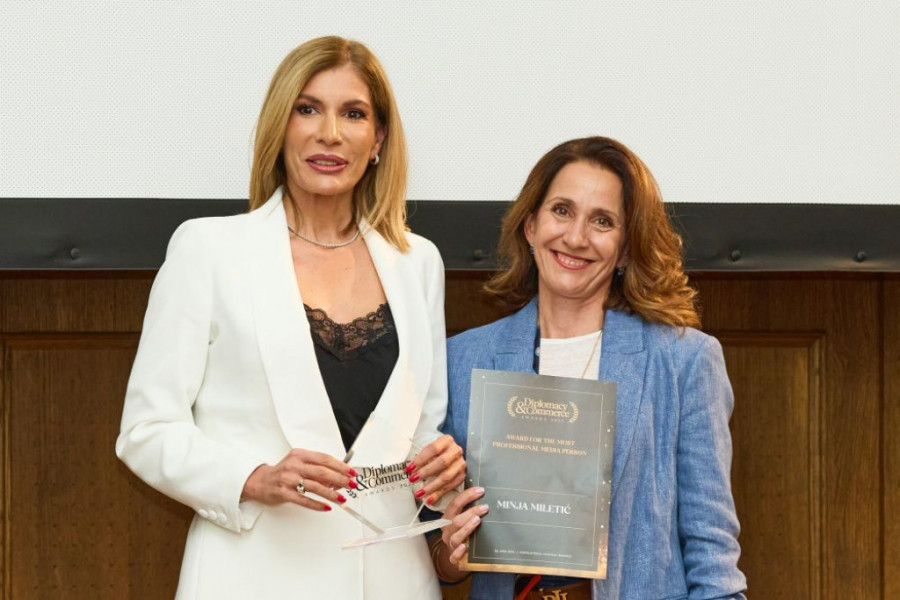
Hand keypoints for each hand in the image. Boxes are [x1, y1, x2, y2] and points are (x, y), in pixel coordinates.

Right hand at [241, 449, 356, 511]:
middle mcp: (294, 465)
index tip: (351, 472)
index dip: (340, 466)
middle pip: (322, 472)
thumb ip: (316, 468)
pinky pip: (303, 499)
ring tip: (342, 498)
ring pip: (315, 486)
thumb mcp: (299, 463)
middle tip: (351, 485)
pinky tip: (327, 507)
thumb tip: (338, 477)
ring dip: (331, 493)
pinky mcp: (284, 493)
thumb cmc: (283, 472)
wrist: (260, 481)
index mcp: (300, 455)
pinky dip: (317, 504)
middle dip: (340, 479)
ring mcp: (288, 479)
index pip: (325, 459)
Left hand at [407, 434, 465, 503]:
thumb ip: (419, 456)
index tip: (409, 468)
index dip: (420, 459)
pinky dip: (438, 494)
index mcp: (447, 440)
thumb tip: (407, 469)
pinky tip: (429, 499)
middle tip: (413, 479)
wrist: (449, 454)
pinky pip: (450, 487)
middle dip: (426, 472)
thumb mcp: (428, 449)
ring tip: (419, 493)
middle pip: (442, 462)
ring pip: (447, 476)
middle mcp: (456, 451)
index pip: (433, 449)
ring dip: (431, 486)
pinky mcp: (461, 476)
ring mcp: (460, 464)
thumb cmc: (435, 453)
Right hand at [441, 486, 488, 564]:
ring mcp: (450, 545)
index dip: (467, 496)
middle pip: (456, 520)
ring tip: (478, 520)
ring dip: (467, 528)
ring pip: (456, 537)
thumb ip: (470, 508)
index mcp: (448, 518)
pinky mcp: (454, 559)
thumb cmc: (463, 532)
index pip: (455, 504)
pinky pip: (453, 557)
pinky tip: (464, 547)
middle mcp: (447, 530)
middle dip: (470, 512)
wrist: (458, 556)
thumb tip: (484, 492)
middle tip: (485, 507)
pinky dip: (458, 552)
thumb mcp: (463, 518)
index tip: (481, 490)